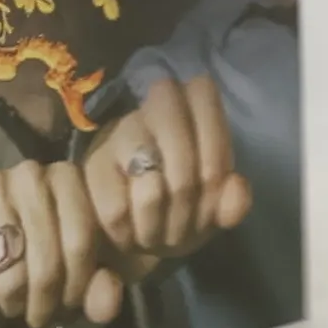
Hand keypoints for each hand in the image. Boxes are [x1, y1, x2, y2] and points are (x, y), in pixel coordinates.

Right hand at [0, 160, 127, 327]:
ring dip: (18, 303)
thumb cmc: (61, 263)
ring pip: (12, 270)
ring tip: (21, 308)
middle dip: (47, 301)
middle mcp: (33, 174)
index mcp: (73, 181)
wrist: (10, 259)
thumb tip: (107, 294)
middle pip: (45, 261)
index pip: (79, 242)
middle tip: (43, 316)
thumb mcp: (93, 280)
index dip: (78, 286)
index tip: (73, 306)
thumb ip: (105, 292)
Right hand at [82, 74, 251, 264]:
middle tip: (185, 226)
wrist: (124, 232)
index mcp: (183, 107)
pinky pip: (118, 210)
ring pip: (152, 188)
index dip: (215, 147)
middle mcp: (146, 112)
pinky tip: (132, 233)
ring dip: (161, 224)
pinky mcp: (90, 169)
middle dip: (190, 201)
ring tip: (159, 234)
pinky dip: (132, 231)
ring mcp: (115, 137)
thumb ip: (231, 202)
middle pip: (183, 152)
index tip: (214, 182)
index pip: (201, 93)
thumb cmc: (176, 211)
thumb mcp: (210, 211)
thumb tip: (237, 188)